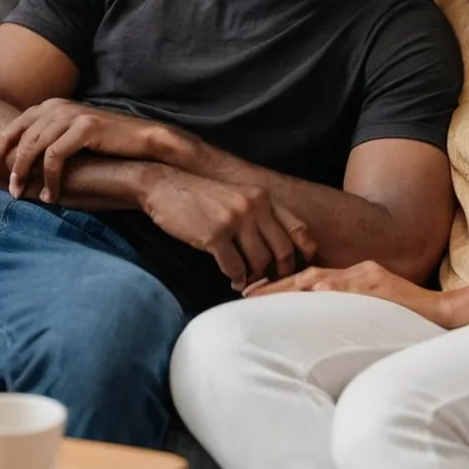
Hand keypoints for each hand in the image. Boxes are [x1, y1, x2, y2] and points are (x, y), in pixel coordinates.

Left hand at [0, 99, 178, 201]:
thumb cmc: (109, 145)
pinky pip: (55, 157)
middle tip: (8, 189)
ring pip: (34, 147)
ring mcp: (72, 115)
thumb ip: (51, 139)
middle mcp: (59, 106)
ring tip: (22, 195)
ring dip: (25, 174)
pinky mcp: (85, 127)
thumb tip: (23, 162)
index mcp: (53, 105)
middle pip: (20, 136)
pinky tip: (51, 194)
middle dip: (9, 164)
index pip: (15, 125)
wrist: (145, 142)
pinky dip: (49, 179)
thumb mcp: (74, 135)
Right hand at [144, 169, 316, 290]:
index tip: (300, 268)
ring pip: (260, 261)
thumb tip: (279, 251)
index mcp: (263, 197)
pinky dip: (236, 278)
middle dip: (280, 271)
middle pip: (283, 250)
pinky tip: (233, 279)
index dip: (303, 252)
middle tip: (272, 282)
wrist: (165, 187)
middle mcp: (254, 206)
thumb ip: (260, 215)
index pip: (298, 228)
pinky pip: (235, 267)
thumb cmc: (203, 197)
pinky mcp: (215, 234)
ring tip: (248, 281)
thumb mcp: (238, 197)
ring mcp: (235, 219)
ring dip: (256, 277)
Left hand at [245, 259, 450, 326]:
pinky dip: (332, 290)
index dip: (280, 285)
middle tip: (246, 294)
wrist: (444, 314)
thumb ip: (349, 304)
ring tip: (264, 296)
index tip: (253, 293)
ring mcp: (369, 278)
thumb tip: (320, 311)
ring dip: (291, 287)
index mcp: (354, 276)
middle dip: (275, 286)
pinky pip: (352, 288)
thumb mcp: (374, 307)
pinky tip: (314, 293)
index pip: (309, 278)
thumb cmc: (409, 314)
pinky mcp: (382, 287)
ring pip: (323, 279)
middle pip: (308, 274)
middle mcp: (358, 272)